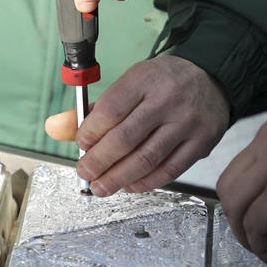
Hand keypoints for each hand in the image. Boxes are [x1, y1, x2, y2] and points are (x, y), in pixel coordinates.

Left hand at [45, 55, 229, 195]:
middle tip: (85, 173)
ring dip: (119, 178)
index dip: (90, 133)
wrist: (212, 79)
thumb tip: (54, 128)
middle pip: (126, 138)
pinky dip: (145, 182)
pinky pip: (169, 170)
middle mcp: (167, 99)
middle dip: (99, 161)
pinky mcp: (201, 143)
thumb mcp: (129, 85)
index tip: (81, 145)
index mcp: (144, 79)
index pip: (111, 109)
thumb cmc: (161, 85)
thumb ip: (92, 110)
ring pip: (147, 158)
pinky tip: (129, 185)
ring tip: (101, 187)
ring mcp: (187, 123)